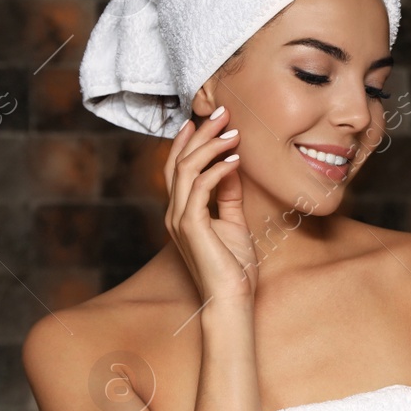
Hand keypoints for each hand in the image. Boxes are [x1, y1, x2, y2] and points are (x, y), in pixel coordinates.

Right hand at [162, 107, 257, 300]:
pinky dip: (218, 169)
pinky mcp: (191, 226)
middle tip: (222, 111)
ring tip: (233, 131)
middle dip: (200, 133)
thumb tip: (231, 167)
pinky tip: (235, 160)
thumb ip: (228, 196)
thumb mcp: (234, 223)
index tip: (203, 119)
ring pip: (186, 169)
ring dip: (211, 145)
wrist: (232, 299)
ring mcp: (179, 219)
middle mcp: (175, 213)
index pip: (177, 168)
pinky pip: (200, 187)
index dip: (187, 141)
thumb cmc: (234, 268)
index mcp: (182, 212)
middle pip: (179, 161)